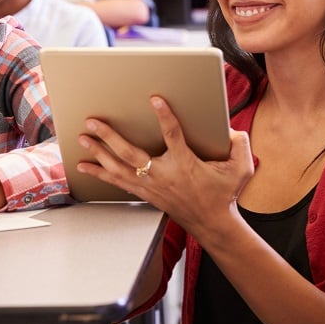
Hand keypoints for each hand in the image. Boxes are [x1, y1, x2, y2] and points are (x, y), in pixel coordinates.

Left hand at [76, 96, 254, 239]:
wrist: (212, 223)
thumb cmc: (224, 194)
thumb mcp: (241, 168)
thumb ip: (239, 145)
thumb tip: (231, 130)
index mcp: (186, 164)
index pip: (173, 136)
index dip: (165, 117)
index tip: (155, 100)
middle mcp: (164, 175)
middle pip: (131, 154)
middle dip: (110, 137)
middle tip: (93, 122)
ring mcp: (152, 186)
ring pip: (119, 168)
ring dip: (99, 153)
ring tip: (83, 139)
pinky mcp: (146, 194)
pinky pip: (118, 182)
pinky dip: (100, 174)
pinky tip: (84, 166)